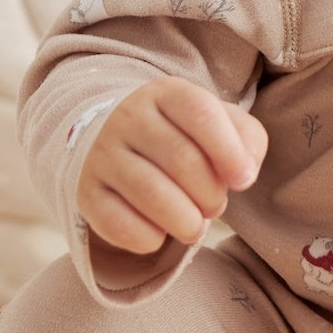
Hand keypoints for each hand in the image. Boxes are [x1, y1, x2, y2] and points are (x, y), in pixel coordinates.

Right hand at [76, 78, 266, 256]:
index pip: (201, 114)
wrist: (110, 137)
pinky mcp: (86, 193)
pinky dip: (150, 239)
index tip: (243, 181)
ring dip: (187, 222)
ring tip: (195, 225)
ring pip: (152, 194)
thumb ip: (247, 139)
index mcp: (166, 93)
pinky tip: (160, 232)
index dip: (230, 152)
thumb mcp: (217, 122)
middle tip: (215, 205)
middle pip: (182, 160)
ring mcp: (102, 155)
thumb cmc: (180, 134)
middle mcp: (128, 117)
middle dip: (211, 195)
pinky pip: (120, 225)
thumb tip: (245, 174)